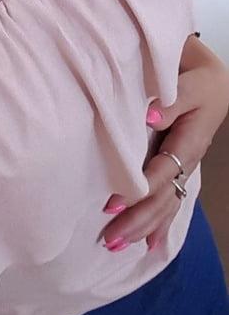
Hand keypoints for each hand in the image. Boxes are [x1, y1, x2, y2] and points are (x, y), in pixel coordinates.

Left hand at [100, 34, 228, 252]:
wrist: (205, 70)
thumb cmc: (190, 68)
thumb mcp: (187, 77)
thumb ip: (170, 97)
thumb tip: (147, 118)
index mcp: (191, 136)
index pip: (164, 169)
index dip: (140, 189)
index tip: (113, 204)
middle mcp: (188, 156)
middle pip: (165, 195)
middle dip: (138, 219)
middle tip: (110, 239)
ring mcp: (183, 162)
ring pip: (168, 202)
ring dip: (144, 226)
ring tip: (117, 246)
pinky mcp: (178, 163)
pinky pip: (172, 198)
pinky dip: (160, 223)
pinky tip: (150, 244)